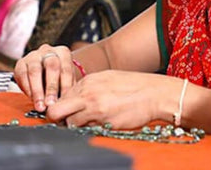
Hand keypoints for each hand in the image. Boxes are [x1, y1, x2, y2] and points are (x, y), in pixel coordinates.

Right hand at [13, 44, 74, 111]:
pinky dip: (27, 88)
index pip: (66, 69)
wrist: (42, 68)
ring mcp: (34, 55)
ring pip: (35, 71)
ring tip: (40, 105)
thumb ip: (68, 86)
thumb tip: (70, 101)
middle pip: (51, 66)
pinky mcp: (21, 62)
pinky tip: (31, 98)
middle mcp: (48, 50)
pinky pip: (22, 75)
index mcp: (63, 52)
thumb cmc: (57, 75)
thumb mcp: (65, 77)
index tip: (65, 99)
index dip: (66, 85)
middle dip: (51, 87)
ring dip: (37, 91)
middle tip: (51, 103)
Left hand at [46, 70, 181, 128]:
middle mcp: (88, 93)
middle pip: (55, 112)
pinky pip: (87, 131)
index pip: (61, 98)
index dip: (63, 108)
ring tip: (92, 123)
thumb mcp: (108, 79)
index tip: (70, 113)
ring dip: (76, 127)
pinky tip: (104, 124)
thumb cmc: (134, 86)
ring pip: (69, 125)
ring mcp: (95, 108)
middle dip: (59, 120)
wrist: (155, 93)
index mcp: (88, 80)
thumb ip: (89, 88)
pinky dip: (91, 131)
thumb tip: (73, 100)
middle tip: (70, 122)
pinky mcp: (104, 123)